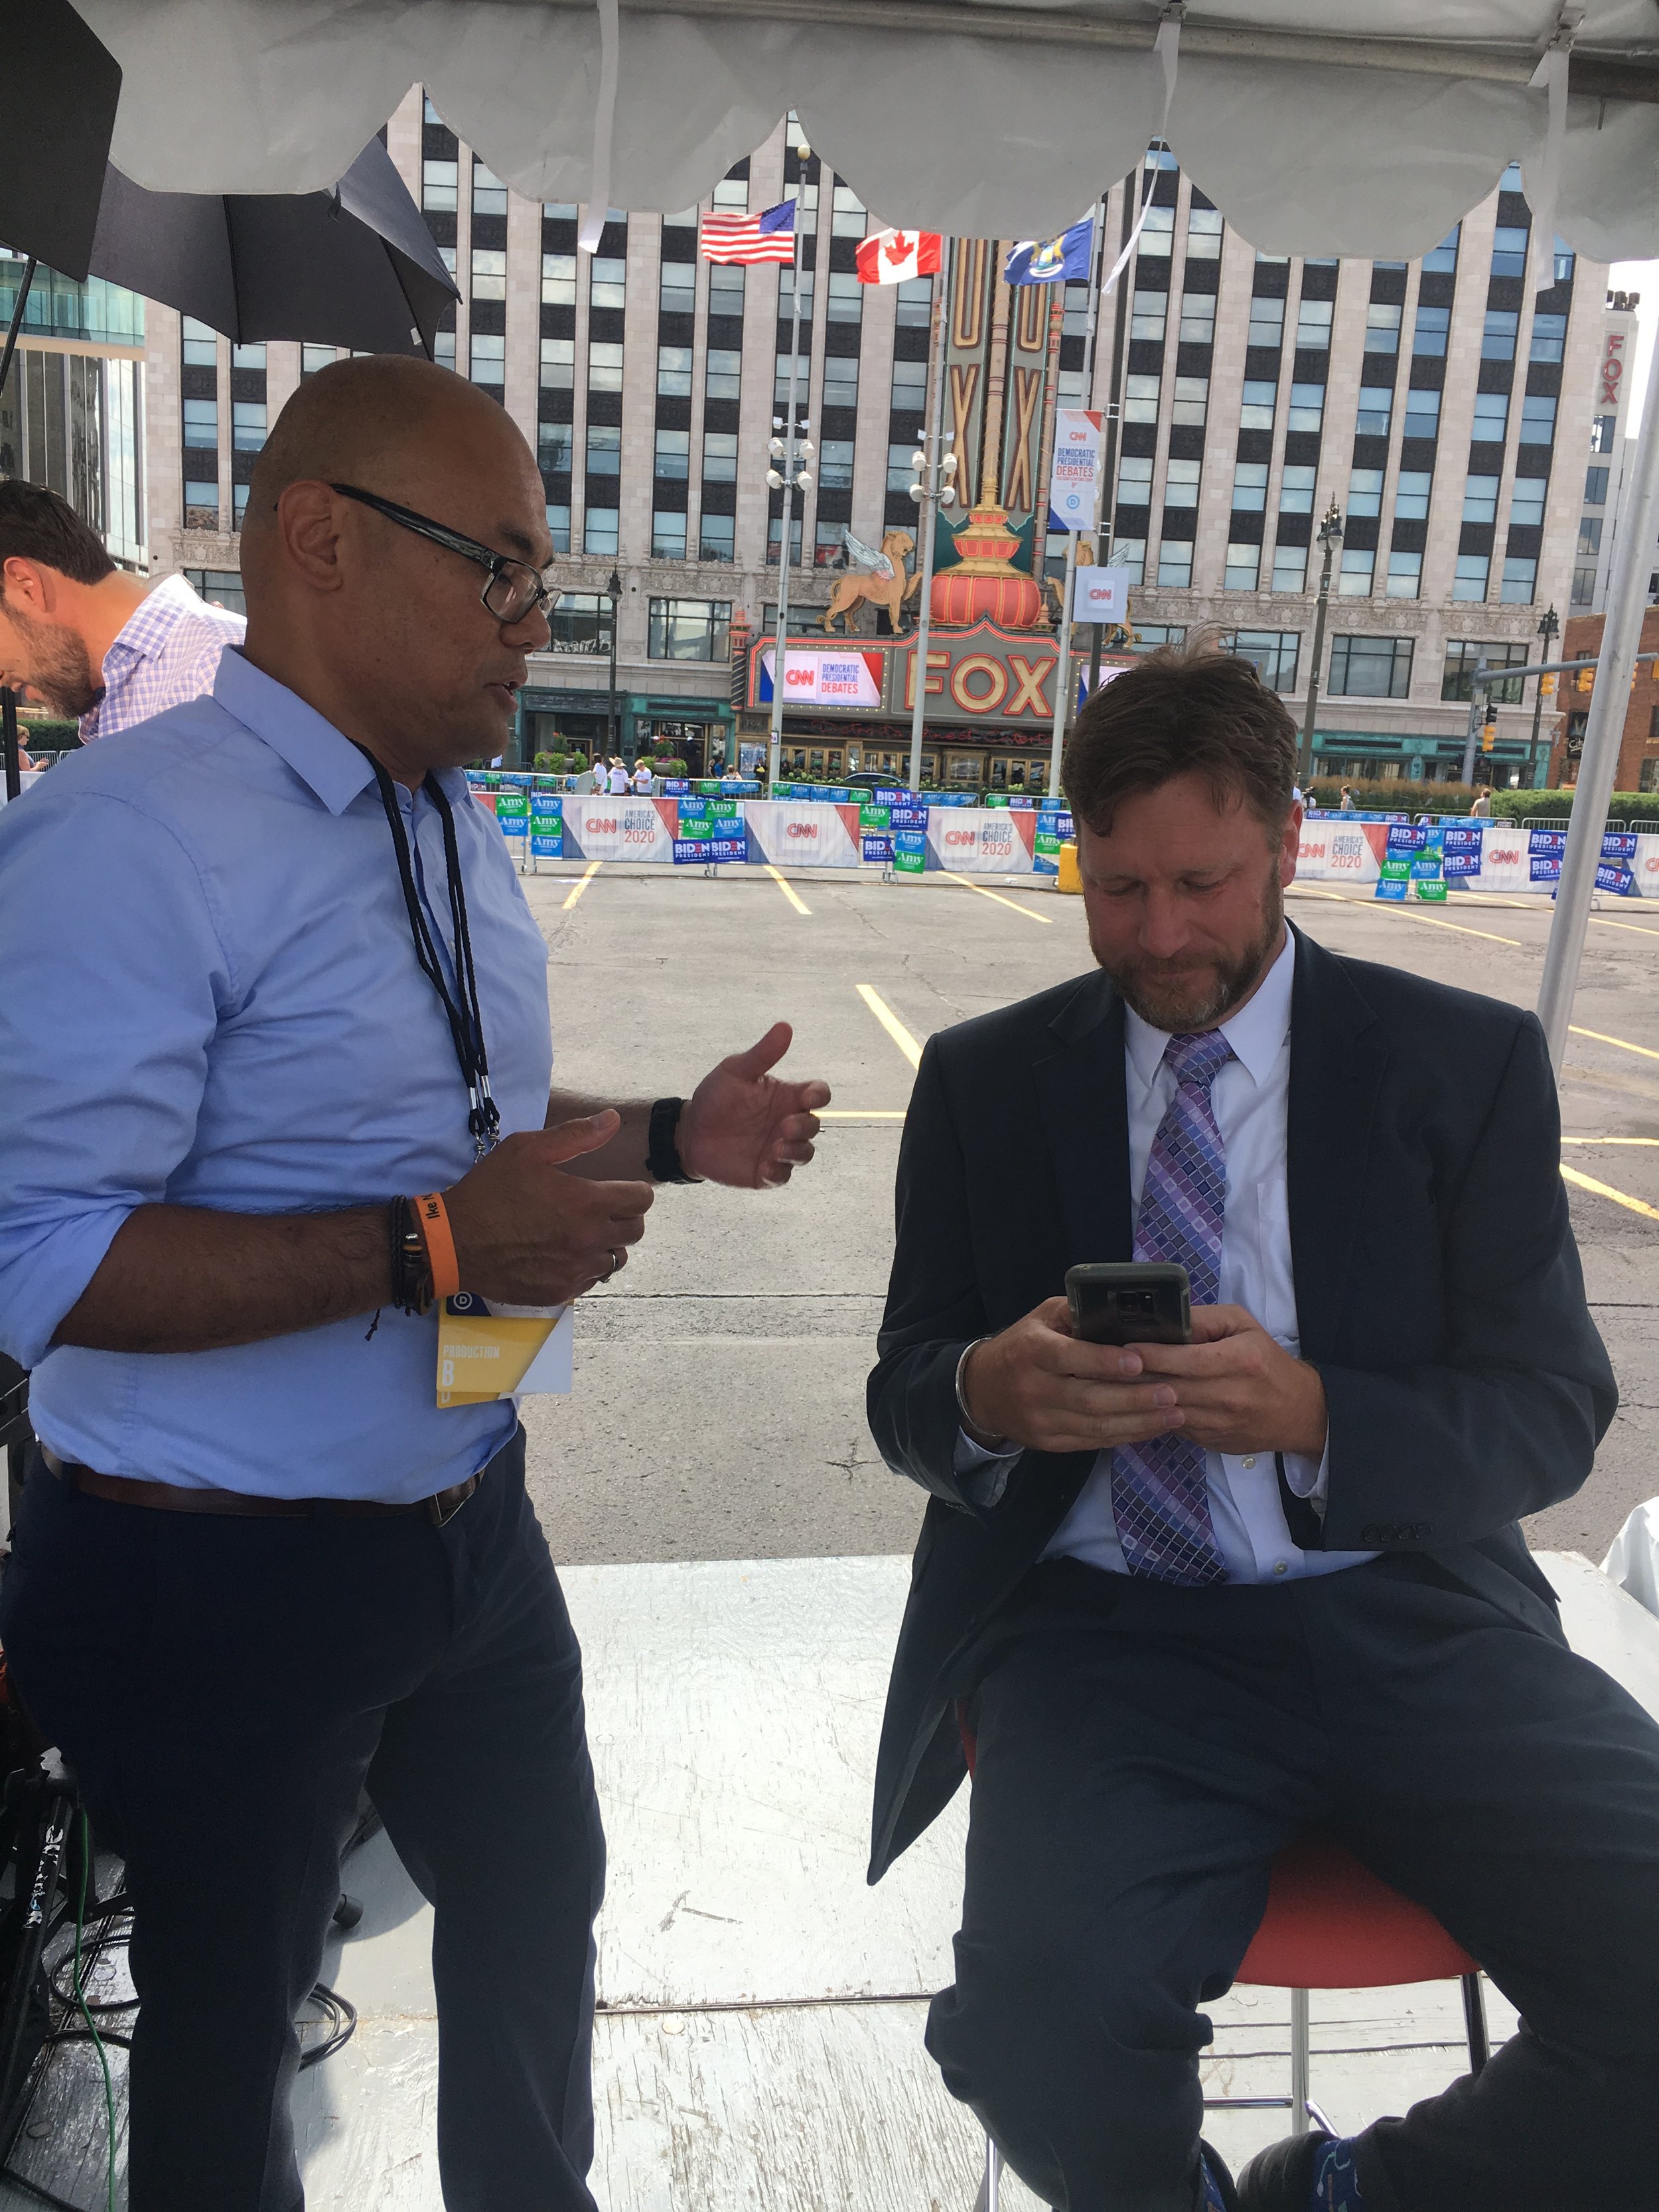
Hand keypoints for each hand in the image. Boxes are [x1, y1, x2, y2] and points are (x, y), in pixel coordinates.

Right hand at [444, 1111, 653, 1302]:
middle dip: (625, 1216)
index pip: (642, 1200)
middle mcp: (588, 1240)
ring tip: (581, 1231)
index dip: (635, 1190)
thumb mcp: (527, 1150)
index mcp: (586, 1203)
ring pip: (616, 1258)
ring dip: (607, 1243)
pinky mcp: (561, 1293)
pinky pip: (591, 1280)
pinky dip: (585, 1266)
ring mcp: (576, 1271)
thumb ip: (576, 1135)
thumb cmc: (490, 1191)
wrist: (454, 1242)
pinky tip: (563, 1253)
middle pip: (636, 1231)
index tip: (620, 1188)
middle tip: (600, 1208)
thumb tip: (613, 1119)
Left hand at [677, 1021, 830, 1188]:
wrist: (689, 1131)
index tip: (807, 1096)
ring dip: (796, 1152)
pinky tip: (764, 1167)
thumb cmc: (716, 1097)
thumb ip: (762, 1054)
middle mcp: (788, 1123)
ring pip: (804, 1153)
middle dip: (804, 1127)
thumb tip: (785, 1027)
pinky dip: (778, 1173)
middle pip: (814, 1126)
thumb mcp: (735, 1072)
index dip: (819, 1095)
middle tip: (784, 1126)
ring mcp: (779, 1149)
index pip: (818, 1094)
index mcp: (787, 1097)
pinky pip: (782, 1176)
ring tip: (775, 1149)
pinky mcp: (766, 1172)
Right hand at [960, 1298, 1188, 1455]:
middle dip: (1134, 1398)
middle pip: (1089, 1399)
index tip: (1139, 1362)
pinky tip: (1151, 1427)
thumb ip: (1077, 1313)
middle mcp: (1034, 1388)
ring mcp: (1041, 1420)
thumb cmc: (1022, 1345)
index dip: (1103, 1362)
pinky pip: (1092, 1442)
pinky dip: (1125, 1435)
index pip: (1069, 1357)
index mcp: (1032, 1351)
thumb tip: (1123, 1312)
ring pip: (1095, 1426)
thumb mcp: (1041, 1317)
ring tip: (1175, 1413)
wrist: (982, 1390)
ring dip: (1139, 1422)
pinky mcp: (1049, 1443)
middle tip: (1172, 1393)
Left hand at [1124, 1304, 1326, 1457]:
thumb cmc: (1266, 1362)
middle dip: (1136, 1376)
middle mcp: (1228, 1395)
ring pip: (1167, 1410)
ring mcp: (1218, 1423)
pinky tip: (1137, 1402)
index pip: (1186, 1360)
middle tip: (1107, 1365)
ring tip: (1113, 1383)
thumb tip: (1167, 1320)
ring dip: (1139, 1398)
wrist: (1297, 1413)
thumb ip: (1205, 1320)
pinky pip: (1173, 1426)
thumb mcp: (1243, 1326)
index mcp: (1239, 1361)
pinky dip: (1154, 1414)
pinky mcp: (1209, 1441)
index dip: (1153, 1355)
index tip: (1124, 1348)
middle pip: (1171, 1386)